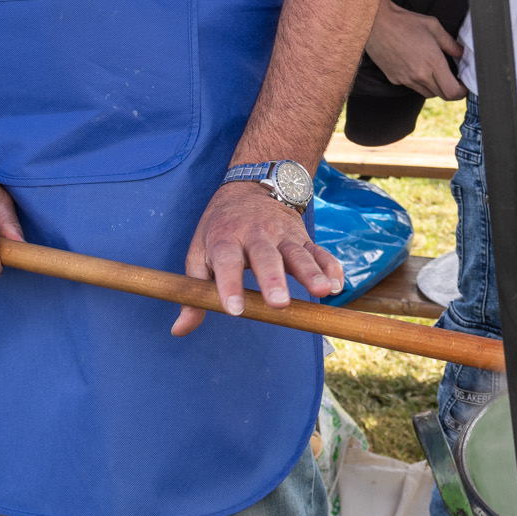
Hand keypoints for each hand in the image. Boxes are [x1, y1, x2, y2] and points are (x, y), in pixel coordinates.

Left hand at [174, 180, 345, 336]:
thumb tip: (180, 330)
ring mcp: (282, 234)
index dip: (229, 285)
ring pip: (298, 253)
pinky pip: (319, 251)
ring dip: (311, 272)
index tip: (234, 309)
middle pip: (266, 257)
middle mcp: (255, 235)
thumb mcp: (199, 252)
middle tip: (279, 303)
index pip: (226, 262)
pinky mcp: (302, 236)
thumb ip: (192, 292)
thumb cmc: (220, 228)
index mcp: (225, 239)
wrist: (251, 185)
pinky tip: (337, 286)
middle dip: (274, 280)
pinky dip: (330, 266)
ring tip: (322, 291)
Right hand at [366, 0, 465, 99]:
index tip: (464, 85)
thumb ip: (450, 43)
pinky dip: (419, 82)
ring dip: (435, 87)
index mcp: (433, 62)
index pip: (452, 92)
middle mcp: (420, 75)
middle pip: (442, 95)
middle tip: (454, 79)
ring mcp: (406, 80)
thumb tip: (461, 53)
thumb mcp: (434, 26)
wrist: (375, 24)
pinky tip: (418, 67)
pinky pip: (412, 87)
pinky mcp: (395, 79)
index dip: (462, 92)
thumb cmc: (405, 22)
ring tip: (436, 72)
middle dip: (451, 90)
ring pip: (427, 93)